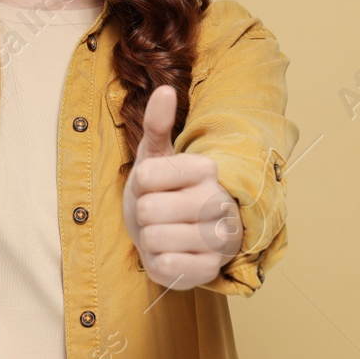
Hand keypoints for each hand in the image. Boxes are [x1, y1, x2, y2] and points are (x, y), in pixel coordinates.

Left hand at [122, 85, 242, 289]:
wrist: (175, 233)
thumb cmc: (163, 190)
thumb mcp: (155, 156)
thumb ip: (157, 124)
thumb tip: (165, 89)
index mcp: (206, 170)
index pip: (147, 175)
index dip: (140, 182)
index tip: (154, 184)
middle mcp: (219, 202)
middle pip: (149, 209)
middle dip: (142, 212)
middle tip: (156, 212)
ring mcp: (218, 239)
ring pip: (155, 238)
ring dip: (149, 238)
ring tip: (163, 232)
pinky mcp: (210, 269)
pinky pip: (167, 266)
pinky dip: (158, 262)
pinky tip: (170, 253)